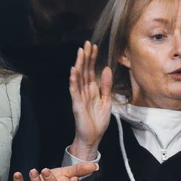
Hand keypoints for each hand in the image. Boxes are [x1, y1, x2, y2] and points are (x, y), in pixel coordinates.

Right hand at [67, 41, 113, 158]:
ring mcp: (79, 96)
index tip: (94, 47)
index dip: (92, 59)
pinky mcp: (76, 104)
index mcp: (92, 90)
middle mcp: (84, 91)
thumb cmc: (98, 121)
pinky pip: (74, 90)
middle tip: (87, 43)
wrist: (93, 137)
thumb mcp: (107, 101)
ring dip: (79, 64)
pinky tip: (73, 71)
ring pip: (78, 77)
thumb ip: (106, 86)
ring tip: (80, 52)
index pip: (91, 71)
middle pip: (84, 71)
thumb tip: (105, 69)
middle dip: (86, 57)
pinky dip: (73, 80)